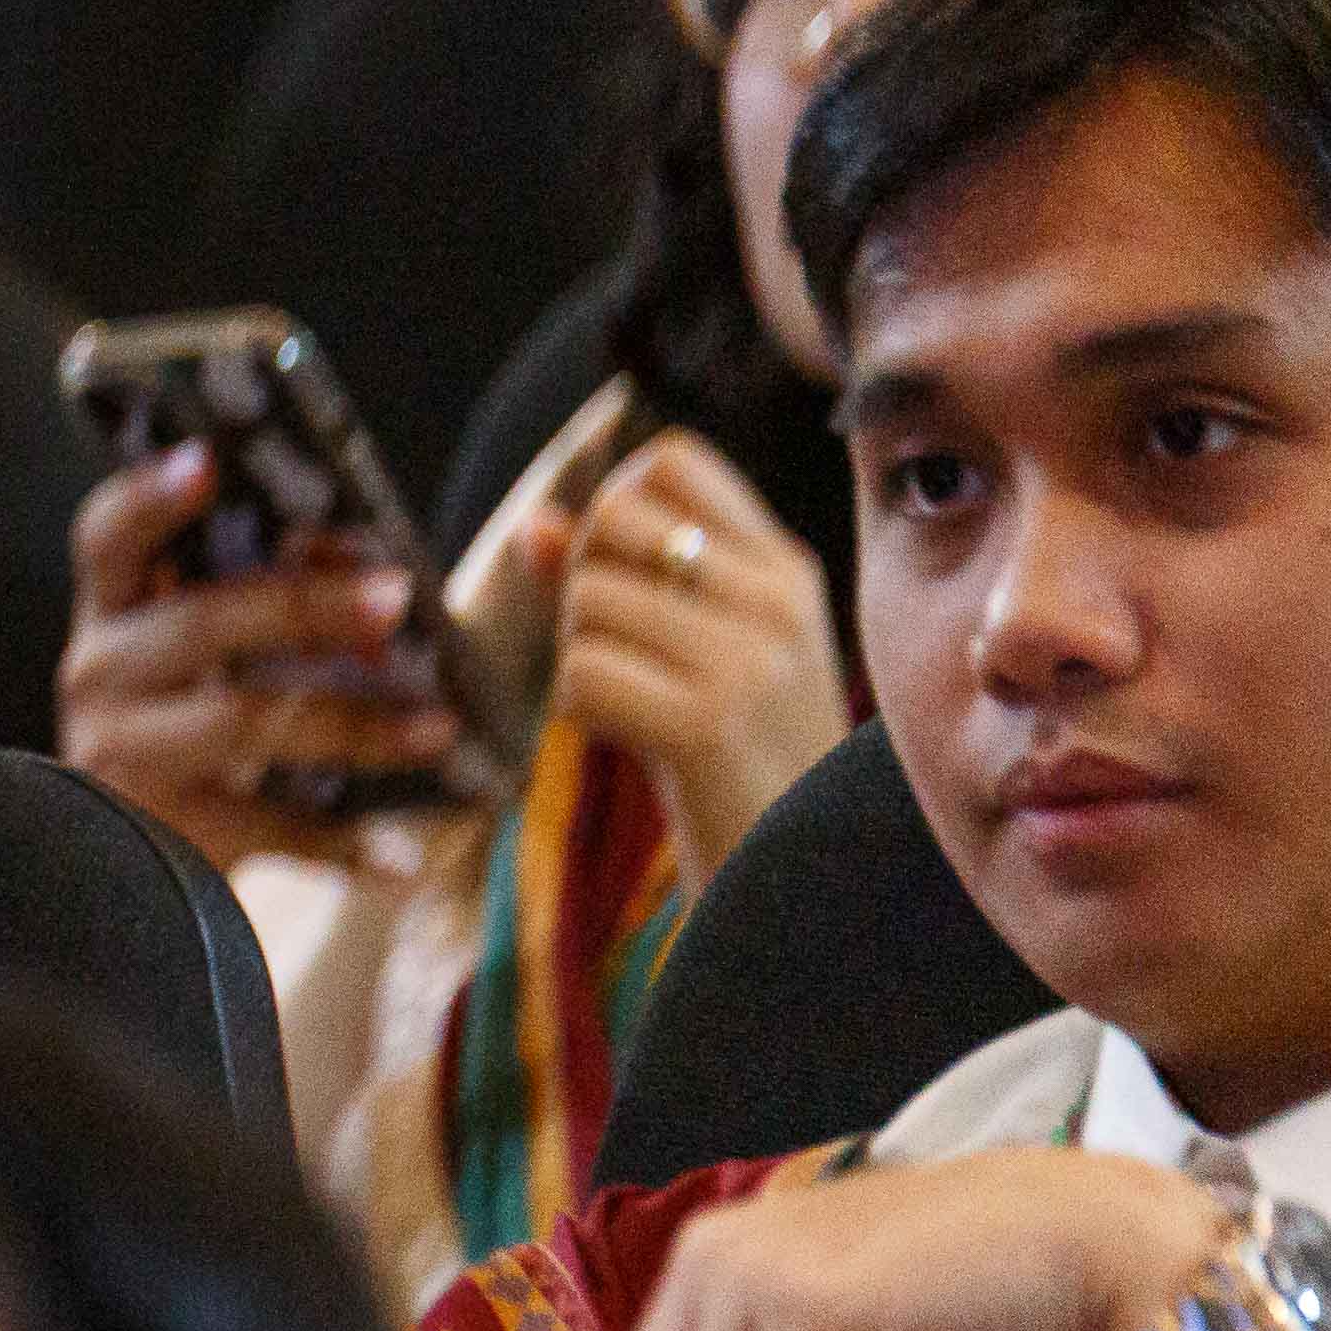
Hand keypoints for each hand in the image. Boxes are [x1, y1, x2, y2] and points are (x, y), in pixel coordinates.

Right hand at [58, 443, 461, 872]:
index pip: (108, 537)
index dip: (148, 497)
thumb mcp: (212, 652)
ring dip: (353, 723)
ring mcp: (122, 753)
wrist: (130, 862)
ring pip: (243, 721)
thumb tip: (365, 562)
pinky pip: (265, 828)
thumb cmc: (192, 726)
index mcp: (114, 609)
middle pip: (203, 623)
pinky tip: (401, 860)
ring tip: (438, 727)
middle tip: (396, 595)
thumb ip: (268, 594)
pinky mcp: (160, 833)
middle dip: (306, 605)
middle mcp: (100, 672)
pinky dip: (341, 845)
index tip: (206, 461)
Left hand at [526, 430, 845, 887]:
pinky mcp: (703, 724)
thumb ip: (628, 577)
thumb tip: (532, 522)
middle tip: (614, 647)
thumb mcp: (710, 646)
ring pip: (587, 600)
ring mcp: (745, 660)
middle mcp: (774, 600)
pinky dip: (581, 709)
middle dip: (583, 582)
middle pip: (612, 521)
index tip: (624, 572)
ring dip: (579, 654)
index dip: (614, 503)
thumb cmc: (740, 750)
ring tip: (633, 698)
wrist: (798, 868)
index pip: (672, 461)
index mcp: (784, 567)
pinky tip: (631, 737)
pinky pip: (580, 675)